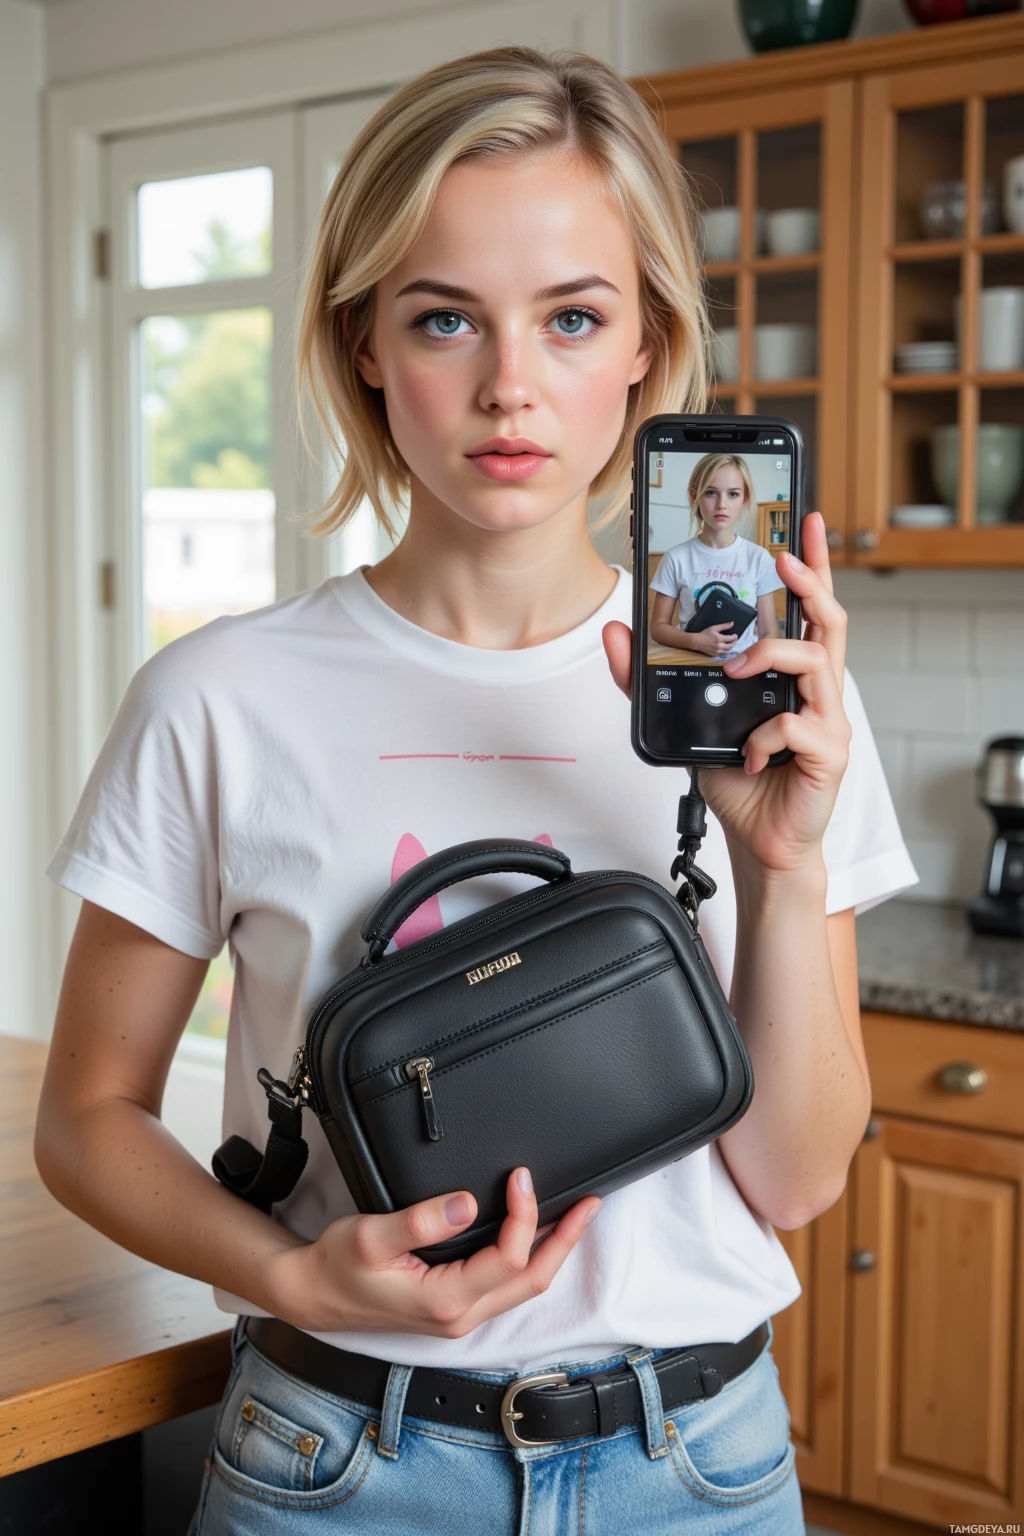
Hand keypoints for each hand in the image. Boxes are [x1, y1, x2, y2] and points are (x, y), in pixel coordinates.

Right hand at [267, 1167, 598, 1337]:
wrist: (314, 1295)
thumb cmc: (338, 1266)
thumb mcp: (372, 1236)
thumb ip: (422, 1221)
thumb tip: (468, 1203)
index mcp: (445, 1300)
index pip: (508, 1257)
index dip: (525, 1215)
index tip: (521, 1176)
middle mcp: (460, 1315)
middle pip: (532, 1280)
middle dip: (565, 1240)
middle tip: (591, 1204)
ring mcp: (459, 1316)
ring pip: (523, 1286)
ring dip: (553, 1250)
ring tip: (575, 1216)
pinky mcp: (454, 1308)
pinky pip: (506, 1285)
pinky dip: (529, 1257)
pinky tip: (535, 1235)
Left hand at [603, 512, 850, 879]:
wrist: (758, 842)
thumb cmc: (737, 779)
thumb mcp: (686, 720)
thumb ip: (650, 678)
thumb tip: (616, 633)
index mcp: (792, 677)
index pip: (809, 611)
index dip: (814, 565)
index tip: (809, 523)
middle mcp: (818, 692)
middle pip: (831, 622)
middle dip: (810, 582)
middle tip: (784, 556)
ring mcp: (829, 722)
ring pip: (817, 664)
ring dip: (772, 654)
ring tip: (737, 668)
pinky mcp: (829, 755)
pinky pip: (798, 725)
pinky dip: (765, 733)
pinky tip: (747, 752)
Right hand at [688, 622, 736, 656]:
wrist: (697, 642)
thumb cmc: (705, 634)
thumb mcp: (714, 628)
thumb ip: (724, 626)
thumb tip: (732, 623)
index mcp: (719, 639)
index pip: (731, 639)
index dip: (735, 637)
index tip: (735, 635)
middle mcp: (719, 646)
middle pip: (731, 646)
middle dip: (734, 642)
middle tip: (734, 639)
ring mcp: (717, 651)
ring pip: (728, 651)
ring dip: (731, 647)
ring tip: (730, 643)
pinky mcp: (715, 654)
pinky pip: (723, 654)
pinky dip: (726, 651)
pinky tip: (725, 647)